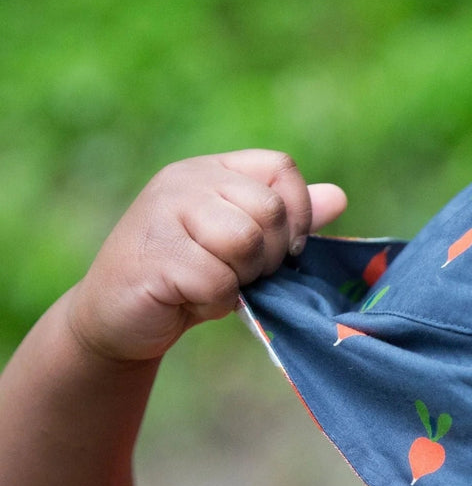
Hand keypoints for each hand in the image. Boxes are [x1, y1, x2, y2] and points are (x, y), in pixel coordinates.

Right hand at [67, 150, 346, 362]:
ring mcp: (164, 214)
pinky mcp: (155, 257)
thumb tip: (338, 197)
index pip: (281, 168)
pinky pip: (217, 280)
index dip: (298, 213)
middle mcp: (185, 182)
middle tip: (242, 273)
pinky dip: (216, 301)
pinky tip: (191, 298)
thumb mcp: (243, 245)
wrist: (118, 317)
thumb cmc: (188, 278)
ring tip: (215, 282)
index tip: (285, 249)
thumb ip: (287, 221)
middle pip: (269, 209)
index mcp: (212, 171)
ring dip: (243, 276)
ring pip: (246, 241)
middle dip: (270, 254)